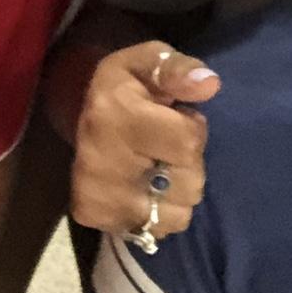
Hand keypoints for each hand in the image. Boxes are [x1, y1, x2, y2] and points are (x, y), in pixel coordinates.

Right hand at [69, 42, 219, 242]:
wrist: (82, 112)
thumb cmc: (127, 86)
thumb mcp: (150, 62)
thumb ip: (179, 69)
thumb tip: (209, 83)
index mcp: (113, 111)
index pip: (187, 143)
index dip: (192, 128)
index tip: (177, 116)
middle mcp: (99, 157)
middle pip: (188, 183)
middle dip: (188, 163)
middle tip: (164, 144)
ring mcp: (95, 192)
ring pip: (178, 214)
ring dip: (177, 192)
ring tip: (156, 168)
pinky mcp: (92, 215)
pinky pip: (158, 230)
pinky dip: (160, 214)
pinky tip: (143, 188)